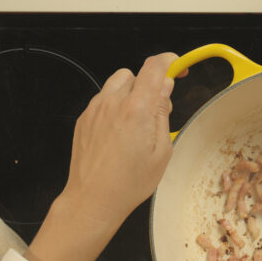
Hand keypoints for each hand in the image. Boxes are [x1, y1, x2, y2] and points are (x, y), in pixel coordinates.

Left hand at [25, 53, 180, 260]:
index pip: (153, 67)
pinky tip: (120, 133)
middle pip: (135, 74)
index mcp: (136, 109)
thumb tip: (164, 88)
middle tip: (157, 110)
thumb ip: (162, 113)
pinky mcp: (84, 119)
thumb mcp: (161, 151)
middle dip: (149, 85)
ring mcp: (95, 109)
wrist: (93, 199)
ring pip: (117, 84)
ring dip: (131, 93)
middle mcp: (112, 103)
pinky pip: (103, 100)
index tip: (177, 66)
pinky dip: (115, 106)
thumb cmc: (130, 182)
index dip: (169, 61)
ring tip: (137, 122)